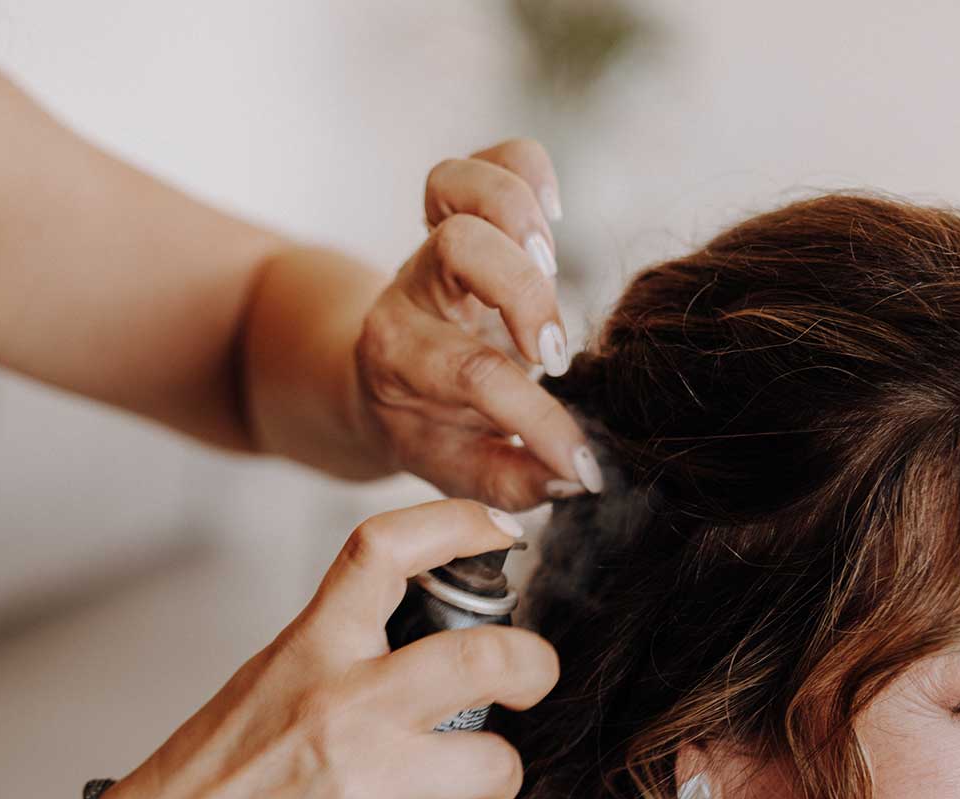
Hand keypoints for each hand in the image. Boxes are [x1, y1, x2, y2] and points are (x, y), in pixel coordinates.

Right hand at [100, 499, 560, 798]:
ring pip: (494, 765)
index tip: (500, 530)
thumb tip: (456, 627)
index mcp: (316, 647)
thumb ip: (355, 644)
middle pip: (484, 661)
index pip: (385, 551)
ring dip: (490, 776)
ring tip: (451, 782)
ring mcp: (365, 783)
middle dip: (533, 667)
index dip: (457, 523)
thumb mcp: (279, 669)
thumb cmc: (230, 761)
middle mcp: (344, 707)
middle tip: (534, 676)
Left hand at [354, 138, 602, 511]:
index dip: (539, 421)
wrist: (375, 383)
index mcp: (400, 360)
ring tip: (552, 265)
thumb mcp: (456, 467)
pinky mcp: (456, 211)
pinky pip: (486, 159)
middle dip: (525, 291)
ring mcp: (430, 244)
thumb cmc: (427, 426)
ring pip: (457, 185)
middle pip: (459, 250)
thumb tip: (576, 475)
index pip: (476, 375)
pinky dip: (525, 170)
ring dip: (520, 216)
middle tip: (554, 351)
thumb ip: (512, 478)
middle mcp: (410, 293)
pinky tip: (553, 213)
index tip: (584, 462)